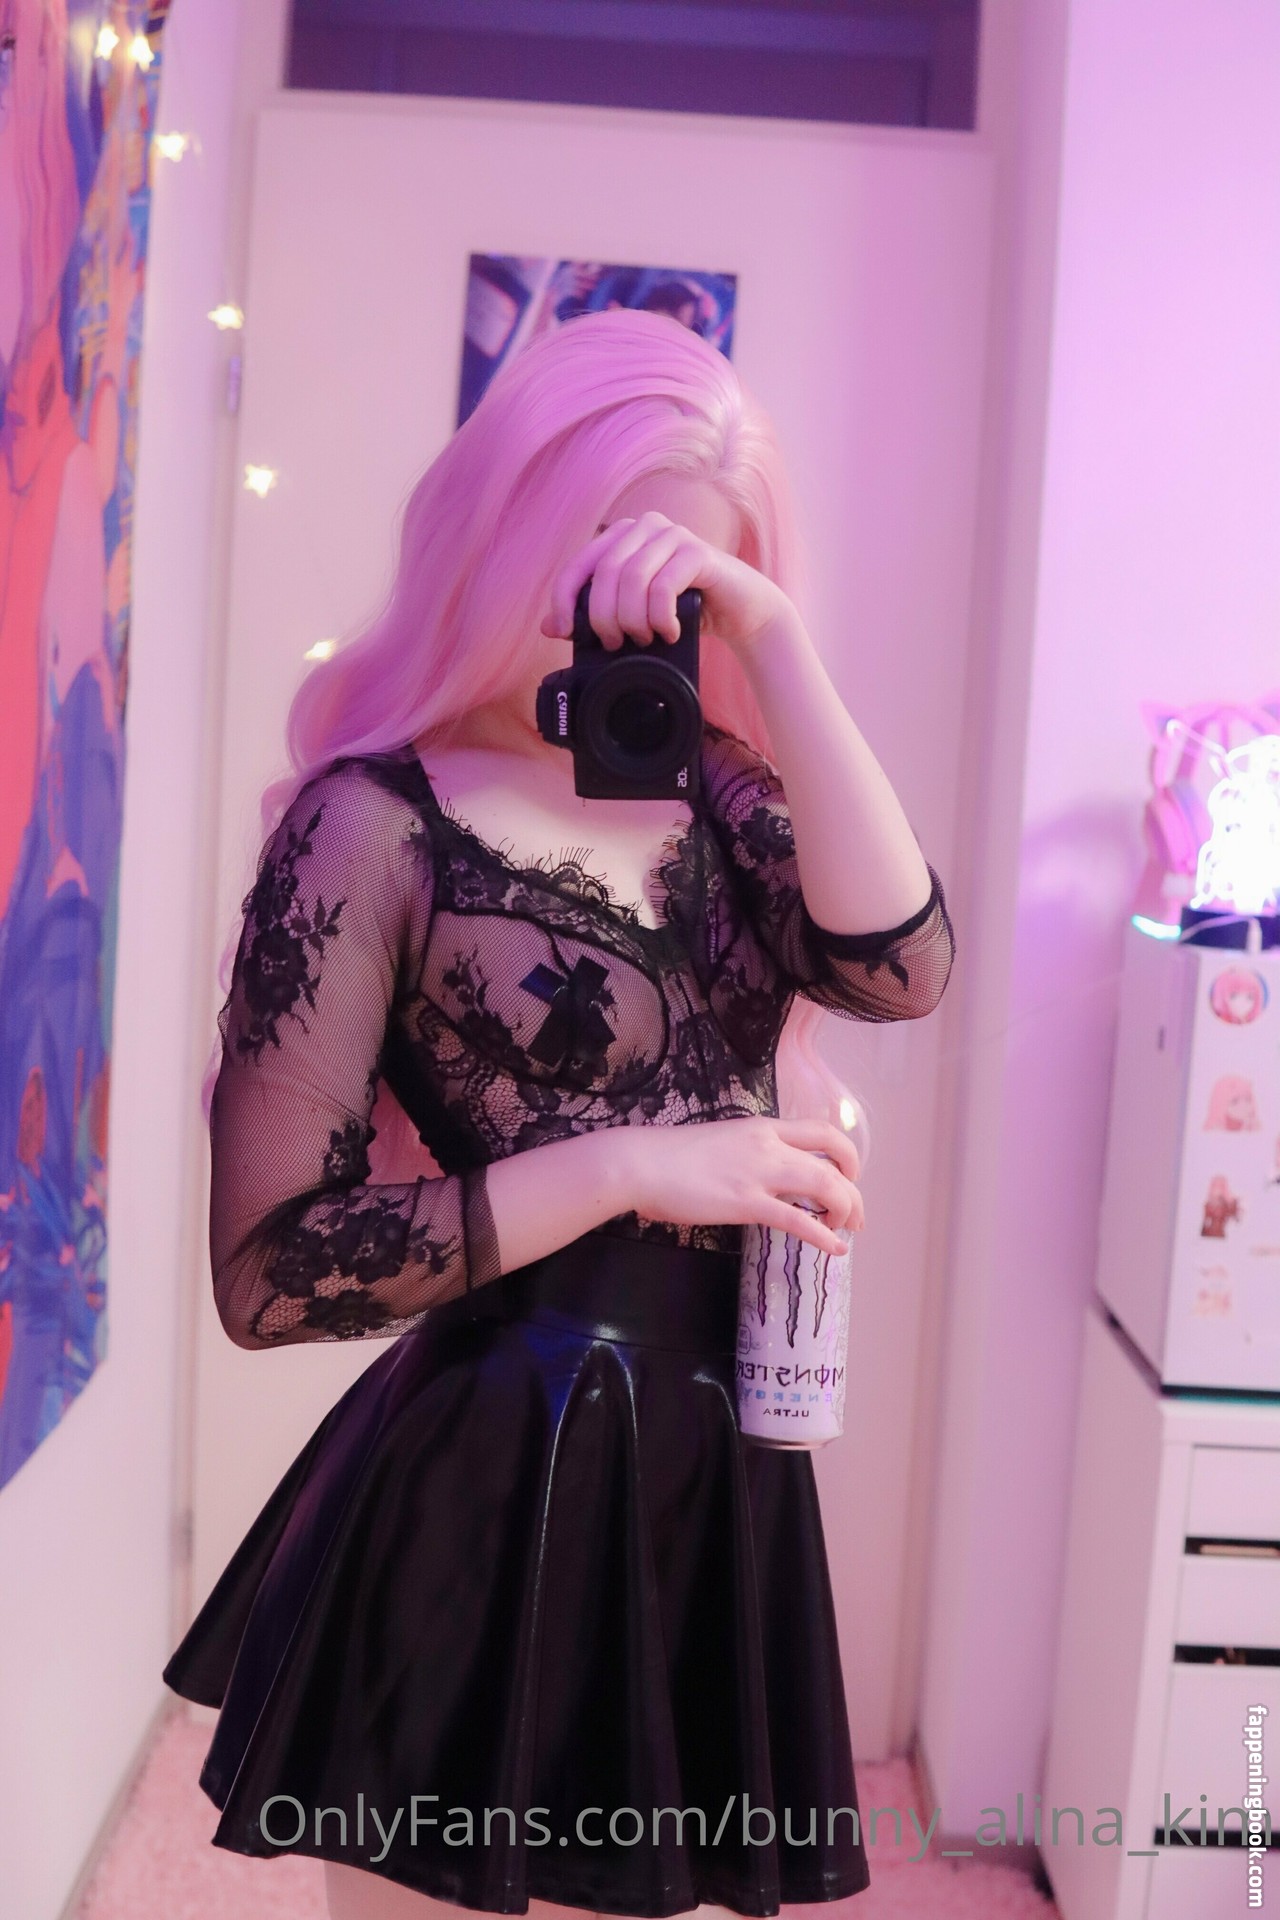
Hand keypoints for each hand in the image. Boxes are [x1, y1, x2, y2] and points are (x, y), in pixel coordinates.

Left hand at [540, 510, 799, 660]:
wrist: (739, 612)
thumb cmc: (683, 612)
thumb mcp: (632, 616)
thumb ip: (593, 617)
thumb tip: (548, 627)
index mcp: (620, 537)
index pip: (577, 566)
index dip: (564, 601)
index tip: (567, 633)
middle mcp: (644, 528)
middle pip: (604, 574)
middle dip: (605, 617)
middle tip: (617, 643)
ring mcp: (673, 536)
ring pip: (632, 579)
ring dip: (634, 619)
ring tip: (645, 639)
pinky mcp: (698, 553)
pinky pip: (664, 586)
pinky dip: (660, 617)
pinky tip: (668, 632)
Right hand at [616, 1115, 864, 1258]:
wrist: (640, 1164)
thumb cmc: (670, 1156)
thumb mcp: (720, 1143)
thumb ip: (745, 1154)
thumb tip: (757, 1174)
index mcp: (763, 1127)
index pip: (821, 1131)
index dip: (845, 1153)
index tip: (847, 1175)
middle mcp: (769, 1144)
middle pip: (834, 1160)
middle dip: (854, 1189)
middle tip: (856, 1216)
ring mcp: (760, 1173)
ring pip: (826, 1185)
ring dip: (846, 1209)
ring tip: (846, 1230)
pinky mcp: (747, 1202)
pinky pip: (799, 1219)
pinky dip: (824, 1236)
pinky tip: (836, 1249)